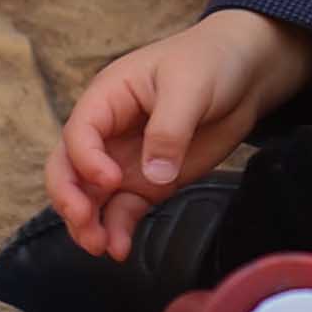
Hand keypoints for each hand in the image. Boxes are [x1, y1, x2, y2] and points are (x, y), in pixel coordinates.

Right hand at [46, 11, 311, 254]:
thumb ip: (169, 129)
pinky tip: (119, 249)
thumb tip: (155, 175)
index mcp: (108, 98)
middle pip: (68, 168)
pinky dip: (117, 229)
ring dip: (87, 223)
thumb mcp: (189, 86)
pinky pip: (122, 210)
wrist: (244, 73)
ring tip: (100, 247)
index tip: (110, 180)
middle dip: (70, 198)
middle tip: (86, 223)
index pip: (79, 133)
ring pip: (90, 196)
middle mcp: (108, 133)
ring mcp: (125, 160)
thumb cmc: (210, 63)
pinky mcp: (148, 182)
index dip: (85, 160)